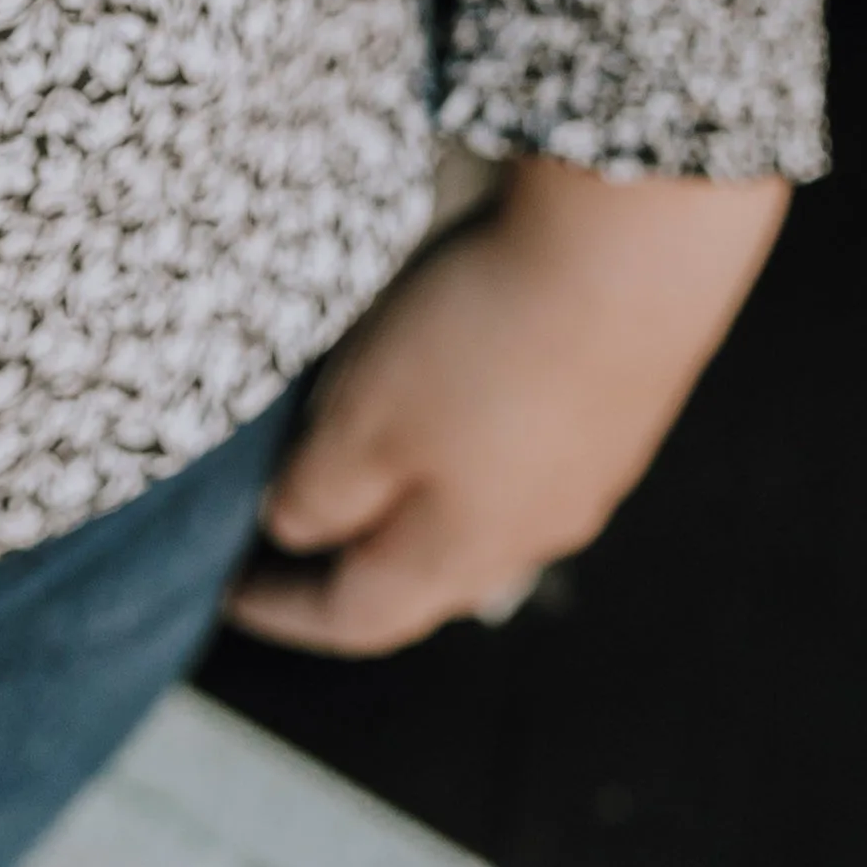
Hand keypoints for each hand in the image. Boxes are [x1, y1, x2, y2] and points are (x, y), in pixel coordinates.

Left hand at [224, 161, 784, 657]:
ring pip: (482, 519)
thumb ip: (318, 495)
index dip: (285, 610)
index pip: (356, 617)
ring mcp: (586, 474)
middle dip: (356, 568)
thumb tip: (295, 532)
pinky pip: (526, 457)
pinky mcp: (616, 407)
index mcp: (457, 556)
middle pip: (425, 580)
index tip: (229, 595)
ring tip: (370, 475)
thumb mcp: (361, 425)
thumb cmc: (480, 343)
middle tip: (295, 541)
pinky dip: (472, 454)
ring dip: (418, 508)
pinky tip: (458, 407)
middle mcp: (532, 533)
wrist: (638, 249)